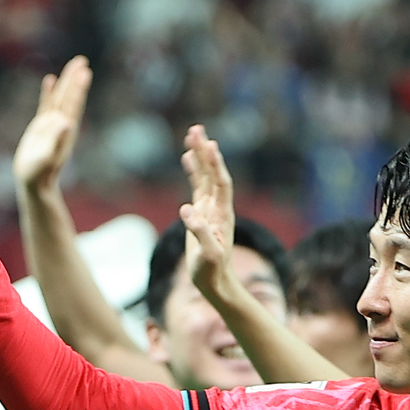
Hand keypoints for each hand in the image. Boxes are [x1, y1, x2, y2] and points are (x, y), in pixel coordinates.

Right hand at [12, 55, 90, 192]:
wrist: (35, 183)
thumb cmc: (38, 173)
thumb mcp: (46, 157)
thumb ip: (56, 140)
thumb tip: (66, 122)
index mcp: (63, 129)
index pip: (72, 104)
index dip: (77, 87)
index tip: (84, 71)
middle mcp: (61, 125)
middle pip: (69, 96)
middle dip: (76, 79)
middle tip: (82, 61)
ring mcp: (52, 125)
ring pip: (60, 98)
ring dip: (67, 82)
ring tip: (74, 66)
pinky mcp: (42, 127)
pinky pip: (47, 104)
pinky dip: (49, 91)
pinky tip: (50, 80)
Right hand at [179, 125, 237, 297]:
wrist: (214, 280)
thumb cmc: (211, 270)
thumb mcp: (207, 254)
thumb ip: (199, 232)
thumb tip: (187, 210)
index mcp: (222, 215)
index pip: (221, 184)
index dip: (216, 166)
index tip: (210, 145)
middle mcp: (219, 207)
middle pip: (213, 174)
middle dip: (205, 152)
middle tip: (197, 128)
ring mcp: (210, 208)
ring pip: (205, 176)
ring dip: (199, 156)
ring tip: (193, 133)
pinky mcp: (201, 212)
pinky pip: (197, 186)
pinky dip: (193, 170)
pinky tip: (187, 156)